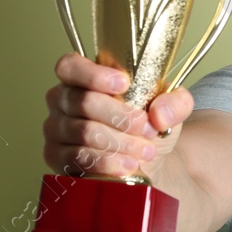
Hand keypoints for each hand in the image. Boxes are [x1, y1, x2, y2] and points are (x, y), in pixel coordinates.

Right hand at [42, 53, 194, 179]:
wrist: (146, 161)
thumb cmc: (148, 126)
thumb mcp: (169, 108)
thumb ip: (175, 102)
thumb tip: (159, 114)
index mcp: (82, 77)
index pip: (71, 66)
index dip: (93, 74)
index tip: (124, 84)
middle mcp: (62, 99)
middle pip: (84, 102)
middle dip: (122, 117)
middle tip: (148, 129)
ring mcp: (56, 128)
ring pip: (84, 132)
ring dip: (120, 143)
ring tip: (145, 150)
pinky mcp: (56, 156)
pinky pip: (77, 158)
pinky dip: (107, 162)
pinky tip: (127, 165)